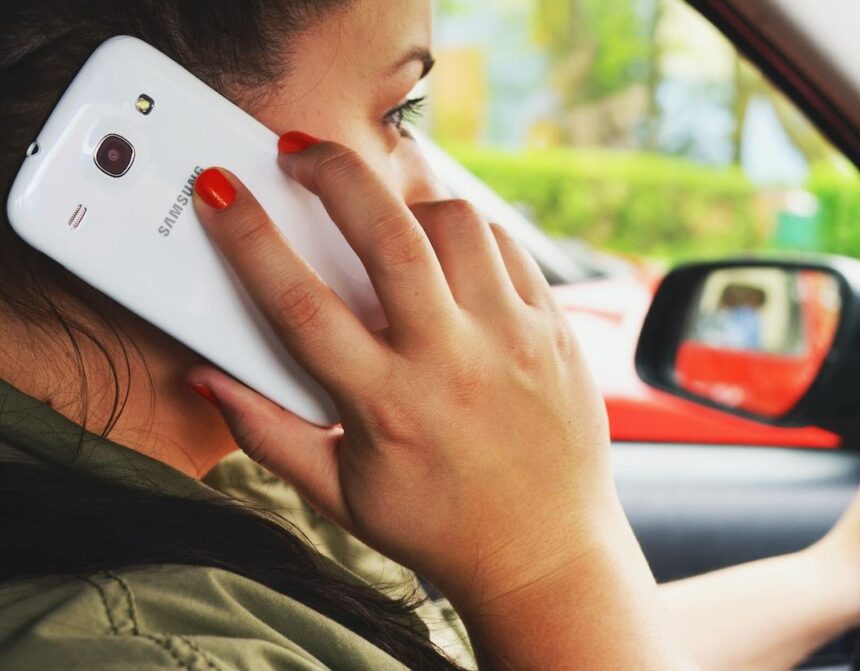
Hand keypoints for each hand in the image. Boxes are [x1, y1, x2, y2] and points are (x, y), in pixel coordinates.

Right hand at [185, 142, 621, 610]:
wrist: (546, 552)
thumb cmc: (439, 527)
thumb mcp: (340, 495)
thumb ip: (269, 434)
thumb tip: (209, 379)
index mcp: (387, 406)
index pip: (299, 303)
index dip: (247, 236)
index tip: (218, 189)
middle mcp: (452, 362)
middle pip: (388, 236)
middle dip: (333, 174)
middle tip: (301, 152)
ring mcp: (511, 339)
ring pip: (456, 224)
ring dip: (407, 201)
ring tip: (382, 212)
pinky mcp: (554, 329)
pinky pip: (507, 246)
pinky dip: (466, 231)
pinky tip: (444, 247)